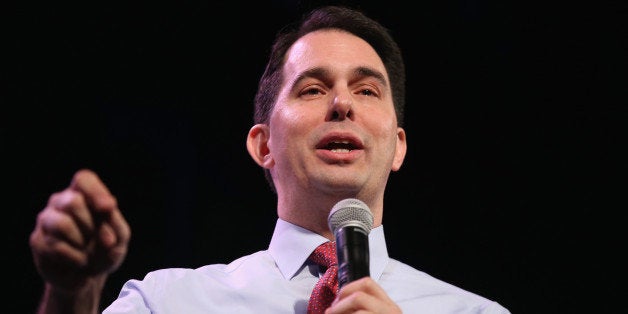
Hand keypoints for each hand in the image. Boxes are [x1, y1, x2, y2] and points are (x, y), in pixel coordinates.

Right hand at [30, 169, 130, 294]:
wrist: (88, 277)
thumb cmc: (106, 250)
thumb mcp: (120, 237)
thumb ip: (116, 223)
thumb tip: (108, 211)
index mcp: (84, 194)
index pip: (83, 179)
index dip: (95, 192)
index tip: (108, 208)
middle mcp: (61, 201)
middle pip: (73, 202)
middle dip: (91, 225)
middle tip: (101, 240)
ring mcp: (46, 219)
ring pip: (62, 224)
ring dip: (82, 242)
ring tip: (88, 252)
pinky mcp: (37, 240)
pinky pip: (56, 247)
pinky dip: (76, 258)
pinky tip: (80, 261)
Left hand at [326, 277, 401, 313]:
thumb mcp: (376, 312)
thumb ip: (363, 306)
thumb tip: (338, 303)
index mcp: (389, 305)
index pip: (368, 283)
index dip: (348, 288)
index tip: (337, 298)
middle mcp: (390, 310)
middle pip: (359, 295)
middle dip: (340, 302)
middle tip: (330, 311)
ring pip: (357, 308)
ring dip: (339, 311)